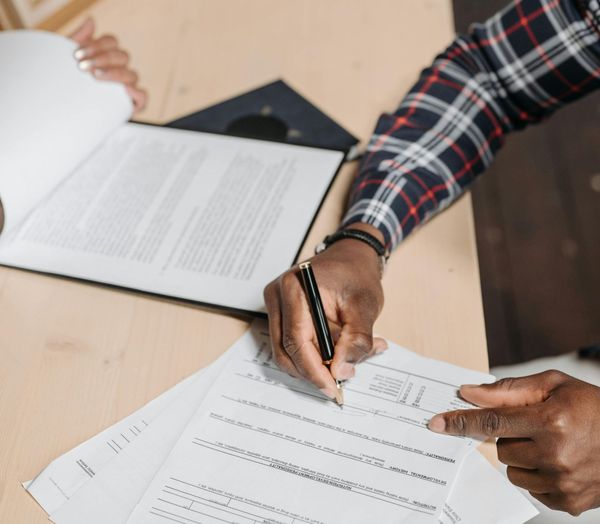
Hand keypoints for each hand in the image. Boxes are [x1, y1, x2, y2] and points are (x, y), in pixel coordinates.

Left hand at [69, 18, 146, 111]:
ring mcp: (127, 87)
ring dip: (114, 74)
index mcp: (106, 56)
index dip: (96, 45)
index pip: (111, 42)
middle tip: (83, 68)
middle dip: (102, 59)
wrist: (62, 109)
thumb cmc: (67, 83)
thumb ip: (79, 38)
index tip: (77, 55)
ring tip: (96, 78)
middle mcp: (119, 69)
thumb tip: (91, 21)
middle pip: (122, 55)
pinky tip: (122, 90)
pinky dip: (135, 92)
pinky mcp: (131, 104)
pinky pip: (142, 96)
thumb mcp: (68, 61)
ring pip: (131, 74)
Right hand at [263, 223, 387, 399]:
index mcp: (295, 288)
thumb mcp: (365, 306)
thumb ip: (356, 340)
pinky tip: (339, 350)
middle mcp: (278, 295)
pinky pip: (292, 342)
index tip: (332, 387)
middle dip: (313, 371)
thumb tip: (341, 371)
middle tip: (339, 382)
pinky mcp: (282, 312)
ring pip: (287, 350)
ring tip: (348, 360)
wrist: (351, 256)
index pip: (296, 339)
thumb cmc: (357, 274)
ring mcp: (276, 304)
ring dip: (315, 364)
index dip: (313, 369)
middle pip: (286, 349)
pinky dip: (314, 354)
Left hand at [428, 370, 599, 514]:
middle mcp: (555, 454)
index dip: (460, 422)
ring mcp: (563, 482)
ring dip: (521, 457)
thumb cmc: (593, 408)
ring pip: (512, 470)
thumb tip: (469, 393)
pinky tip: (559, 462)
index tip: (436, 423)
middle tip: (534, 427)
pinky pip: (531, 489)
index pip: (491, 422)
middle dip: (509, 437)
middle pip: (500, 448)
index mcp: (550, 420)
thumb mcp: (553, 385)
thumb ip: (508, 389)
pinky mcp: (568, 502)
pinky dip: (537, 475)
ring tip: (550, 444)